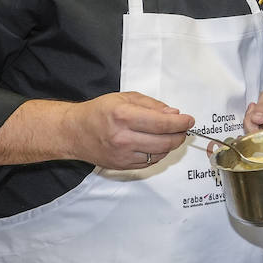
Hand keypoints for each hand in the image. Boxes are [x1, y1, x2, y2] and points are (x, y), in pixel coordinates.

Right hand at [58, 91, 194, 169]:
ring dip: (171, 145)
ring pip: (160, 153)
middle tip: (183, 128)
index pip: (163, 123)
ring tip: (170, 135)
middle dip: (180, 134)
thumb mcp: (125, 98)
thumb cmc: (98, 112)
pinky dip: (158, 153)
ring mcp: (122, 154)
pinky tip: (157, 144)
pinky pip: (149, 162)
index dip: (181, 123)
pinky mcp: (122, 165)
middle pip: (165, 141)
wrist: (73, 132)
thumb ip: (152, 105)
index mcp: (124, 116)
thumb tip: (174, 113)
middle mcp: (123, 137)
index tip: (189, 120)